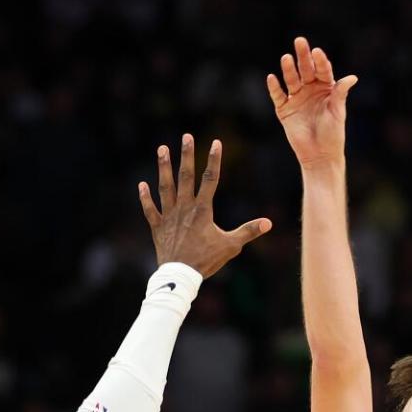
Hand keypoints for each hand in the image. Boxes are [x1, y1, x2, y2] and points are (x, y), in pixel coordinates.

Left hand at [138, 135, 270, 279]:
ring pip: (165, 187)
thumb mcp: (231, 245)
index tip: (216, 142)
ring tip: (162, 149)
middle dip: (187, 155)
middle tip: (186, 136)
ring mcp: (169, 216)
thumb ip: (249, 231)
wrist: (180, 276)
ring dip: (164, 167)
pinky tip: (142, 185)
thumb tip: (268, 223)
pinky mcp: (158, 227)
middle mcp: (184, 208)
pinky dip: (145, 198)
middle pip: (186, 176)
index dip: (214, 160)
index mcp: (202, 210)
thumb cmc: (206, 261)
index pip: (210, 179)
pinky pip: (150, 210)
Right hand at [267, 36, 356, 167]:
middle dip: (302, 56)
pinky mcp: (284, 110)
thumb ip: (341, 93)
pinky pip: (278, 96)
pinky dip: (274, 87)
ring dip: (288, 69)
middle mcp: (310, 90)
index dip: (320, 61)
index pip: (322, 70)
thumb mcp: (338, 111)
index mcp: (326, 88)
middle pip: (305, 69)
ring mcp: (296, 98)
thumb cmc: (333, 133)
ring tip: (286, 58)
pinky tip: (272, 78)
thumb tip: (352, 77)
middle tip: (299, 41)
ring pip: (291, 79)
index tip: (317, 52)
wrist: (320, 154)